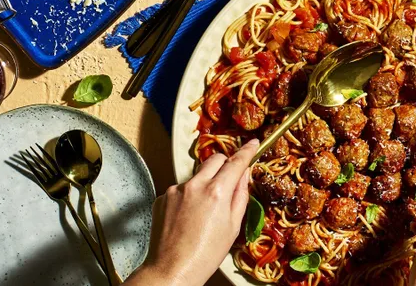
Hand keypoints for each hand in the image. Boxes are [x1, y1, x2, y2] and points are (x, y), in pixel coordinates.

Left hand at [126, 140, 259, 285]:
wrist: (172, 270)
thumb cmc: (206, 254)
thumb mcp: (233, 226)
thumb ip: (240, 195)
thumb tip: (243, 175)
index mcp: (216, 192)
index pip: (236, 162)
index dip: (247, 151)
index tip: (253, 144)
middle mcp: (194, 185)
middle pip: (215, 160)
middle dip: (224, 165)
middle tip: (228, 181)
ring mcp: (175, 190)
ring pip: (196, 175)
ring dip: (204, 184)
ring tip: (203, 212)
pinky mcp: (162, 198)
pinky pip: (181, 189)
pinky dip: (187, 197)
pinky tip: (187, 218)